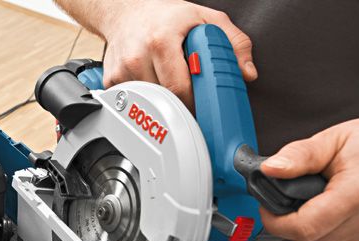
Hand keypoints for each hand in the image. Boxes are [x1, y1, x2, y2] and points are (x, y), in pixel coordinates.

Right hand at [99, 0, 256, 105]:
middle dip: (182, 105)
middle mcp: (138, 56)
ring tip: (169, 85)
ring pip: (149, 103)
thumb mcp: (205, 19)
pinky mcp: (112, 81)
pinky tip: (150, 83)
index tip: (204, 109)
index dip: (195, 103)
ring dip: (163, 101)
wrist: (126, 13)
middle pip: (164, 100)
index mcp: (161, 41)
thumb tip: (246, 72)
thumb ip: (232, 42)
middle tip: (192, 102)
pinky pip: (133, 101)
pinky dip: (145, 99)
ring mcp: (122, 70)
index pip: (180, 88)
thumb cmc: (165, 17)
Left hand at [260, 116, 358, 240]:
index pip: (303, 227)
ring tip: (321, 196)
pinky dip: (329, 227)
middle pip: (307, 239)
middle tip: (294, 196)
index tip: (267, 206)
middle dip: (290, 220)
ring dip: (310, 223)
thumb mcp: (335, 139)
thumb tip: (270, 169)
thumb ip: (300, 155)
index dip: (275, 220)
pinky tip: (336, 207)